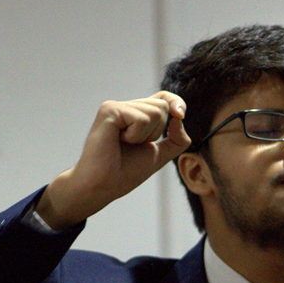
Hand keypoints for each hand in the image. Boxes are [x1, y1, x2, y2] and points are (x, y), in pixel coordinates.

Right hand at [36, 91, 190, 229]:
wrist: (103, 185)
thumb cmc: (125, 172)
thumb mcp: (159, 154)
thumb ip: (177, 139)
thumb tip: (179, 117)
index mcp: (136, 115)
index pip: (164, 98)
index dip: (177, 103)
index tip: (180, 115)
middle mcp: (126, 107)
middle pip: (163, 106)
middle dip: (157, 132)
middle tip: (133, 145)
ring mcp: (116, 106)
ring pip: (155, 111)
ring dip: (145, 136)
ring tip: (124, 143)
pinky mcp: (110, 110)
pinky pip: (141, 118)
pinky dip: (136, 136)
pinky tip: (118, 141)